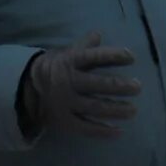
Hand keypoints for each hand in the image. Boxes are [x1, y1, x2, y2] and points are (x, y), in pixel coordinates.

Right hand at [20, 32, 141, 137]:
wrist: (28, 88)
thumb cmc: (57, 68)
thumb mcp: (67, 53)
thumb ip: (85, 46)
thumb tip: (98, 34)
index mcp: (70, 62)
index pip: (94, 57)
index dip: (113, 56)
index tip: (131, 57)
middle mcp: (68, 81)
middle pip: (97, 84)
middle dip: (119, 86)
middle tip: (137, 87)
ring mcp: (66, 103)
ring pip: (94, 107)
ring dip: (116, 110)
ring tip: (133, 110)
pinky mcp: (65, 120)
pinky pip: (85, 127)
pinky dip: (102, 131)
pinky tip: (119, 131)